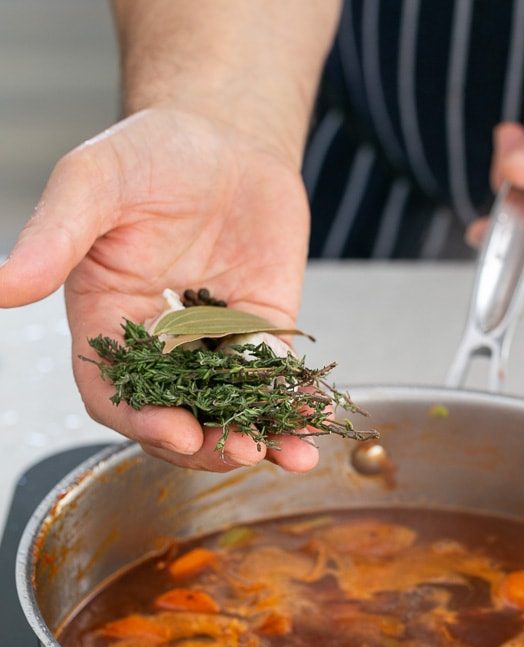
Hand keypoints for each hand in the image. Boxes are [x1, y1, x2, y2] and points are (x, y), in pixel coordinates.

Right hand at [0, 107, 317, 472]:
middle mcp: (159, 345)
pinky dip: (294, 408)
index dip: (140, 420)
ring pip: (229, 410)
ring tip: (292, 455)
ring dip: (260, 439)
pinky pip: (275, 383)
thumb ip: (55, 236)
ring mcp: (212, 346)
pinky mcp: (260, 336)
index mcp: (106, 321)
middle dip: (208, 442)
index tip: (175, 431)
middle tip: (241, 451)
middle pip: (175, 416)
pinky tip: (313, 424)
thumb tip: (0, 288)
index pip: (113, 392)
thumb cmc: (151, 151)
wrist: (226, 135)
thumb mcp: (95, 182)